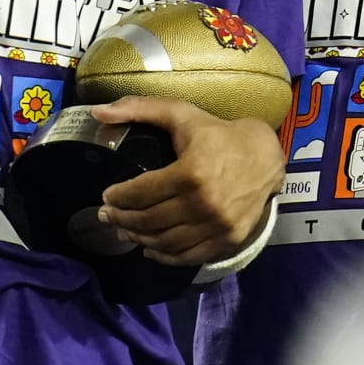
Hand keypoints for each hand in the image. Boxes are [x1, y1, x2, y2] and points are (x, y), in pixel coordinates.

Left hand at [90, 96, 284, 265]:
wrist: (266, 156)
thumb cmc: (219, 133)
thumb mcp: (182, 114)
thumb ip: (139, 108)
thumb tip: (98, 112)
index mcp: (191, 172)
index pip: (142, 193)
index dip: (118, 197)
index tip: (106, 196)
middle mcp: (205, 203)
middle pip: (150, 220)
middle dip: (121, 219)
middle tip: (106, 216)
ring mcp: (218, 225)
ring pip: (166, 242)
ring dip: (138, 238)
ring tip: (123, 231)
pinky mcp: (228, 239)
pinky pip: (188, 256)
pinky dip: (164, 256)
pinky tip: (149, 247)